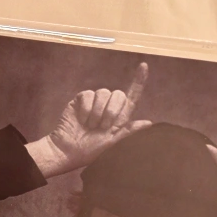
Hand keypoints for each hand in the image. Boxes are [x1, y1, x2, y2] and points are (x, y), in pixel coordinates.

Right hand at [26, 62, 151, 177]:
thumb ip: (128, 131)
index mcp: (119, 118)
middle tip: (103, 126)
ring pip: (103, 93)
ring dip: (98, 112)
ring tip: (90, 125)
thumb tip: (149, 122)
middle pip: (119, 94)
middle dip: (112, 111)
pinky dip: (86, 108)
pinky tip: (82, 119)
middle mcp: (108, 107)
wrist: (67, 150)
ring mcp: (94, 102)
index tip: (143, 65)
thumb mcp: (112, 144)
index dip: (138, 81)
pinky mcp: (81, 100)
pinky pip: (89, 95)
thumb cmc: (89, 151)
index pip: (132, 97)